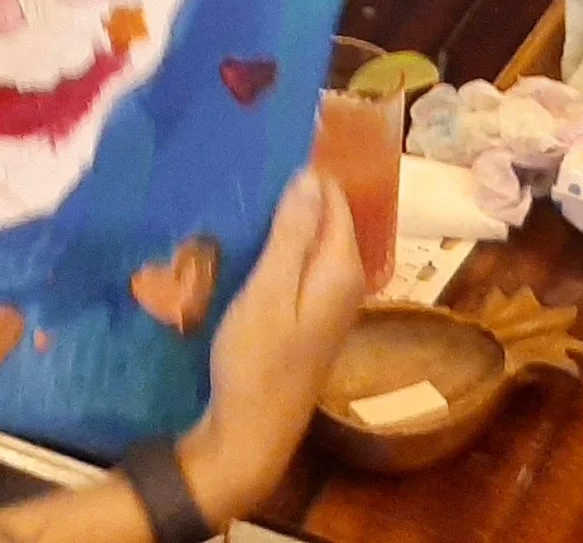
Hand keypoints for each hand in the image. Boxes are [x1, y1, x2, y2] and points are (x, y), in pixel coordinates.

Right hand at [178, 170, 364, 525]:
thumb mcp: (269, 293)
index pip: (333, 197)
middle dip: (289, 194)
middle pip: (323, 217)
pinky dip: (276, 247)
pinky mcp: (308, 314)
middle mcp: (346, 280)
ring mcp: (328, 300)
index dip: (303, 172)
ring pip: (308, 239)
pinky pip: (298, 262)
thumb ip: (292, 234)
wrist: (250, 430)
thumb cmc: (256, 360)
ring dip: (279, 221)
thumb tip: (310, 175)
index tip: (262, 151)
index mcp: (342, 268)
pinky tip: (245, 242)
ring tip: (237, 198)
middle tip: (243, 174)